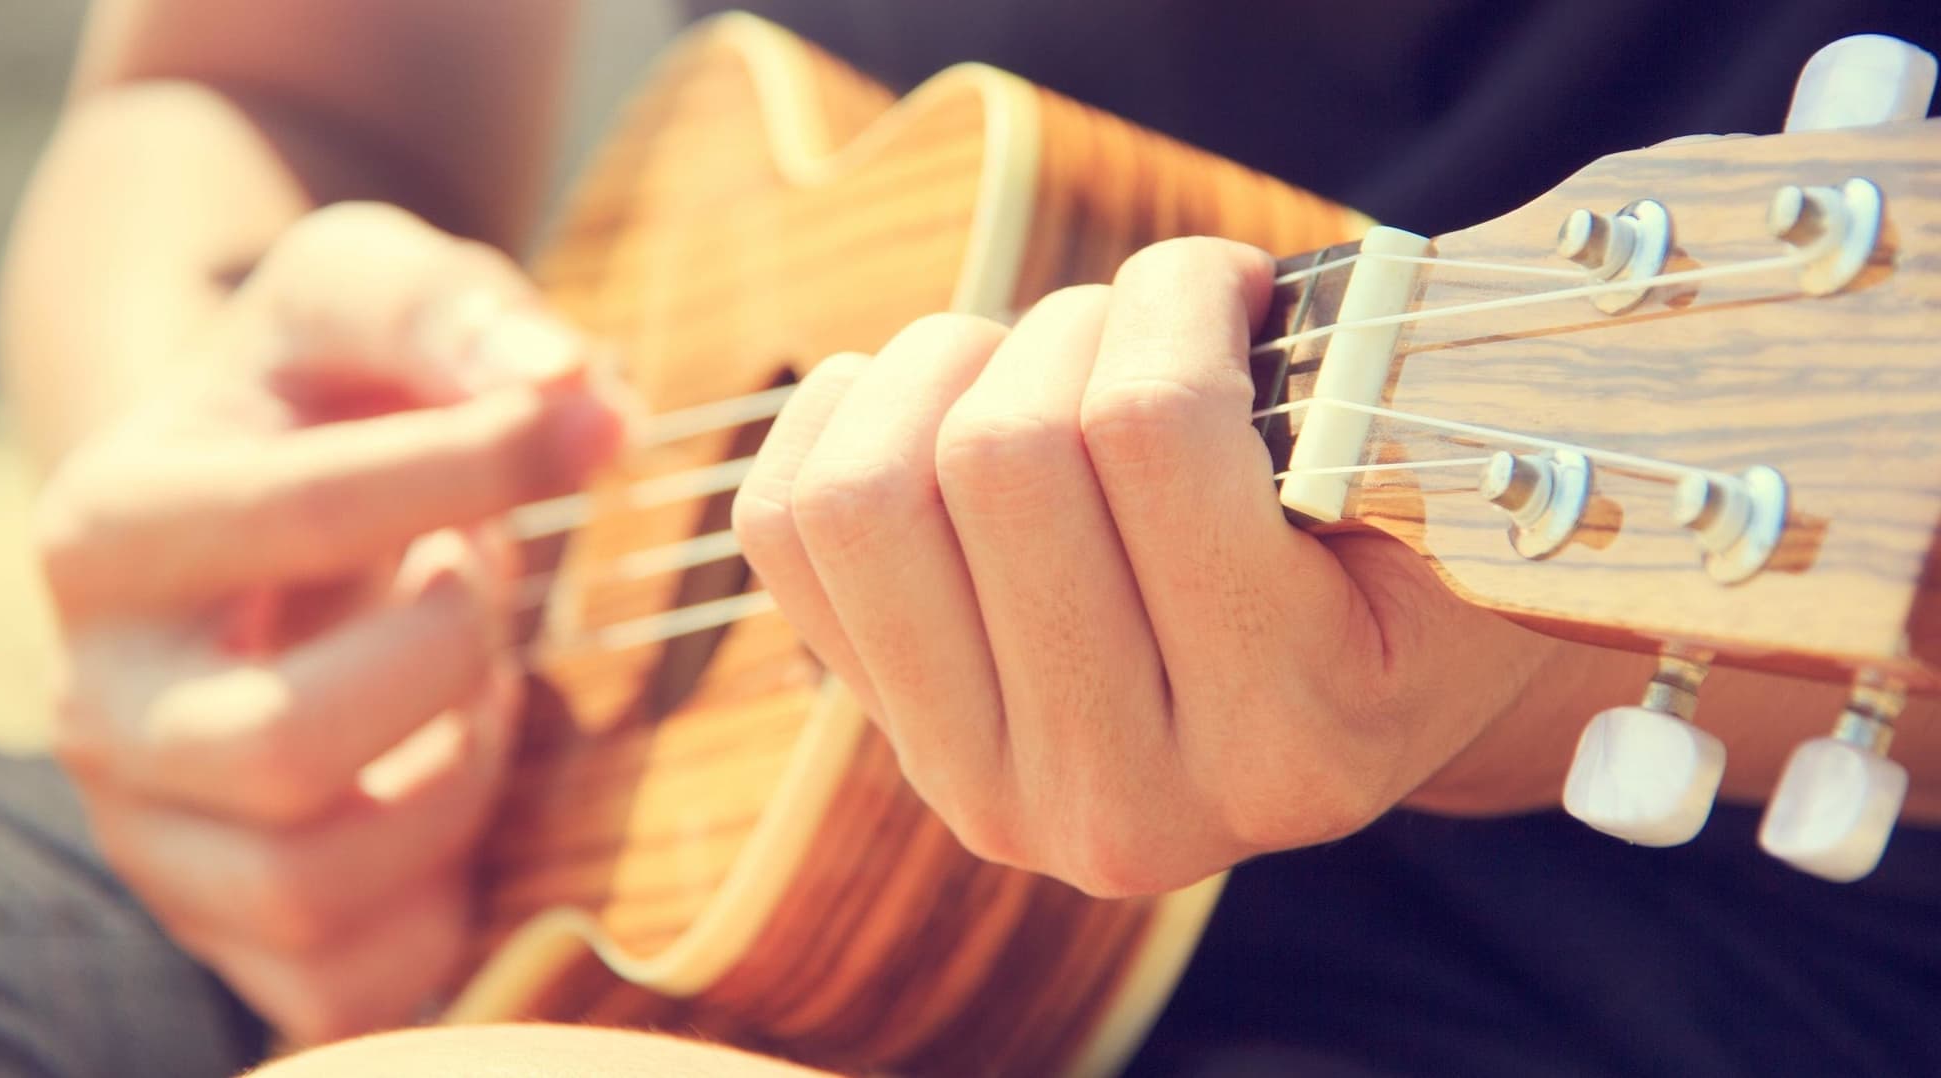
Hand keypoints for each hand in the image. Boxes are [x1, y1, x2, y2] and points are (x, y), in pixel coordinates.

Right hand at [34, 203, 628, 1041]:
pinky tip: (449, 774)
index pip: (299, 515)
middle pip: (279, 745)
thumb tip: (579, 393)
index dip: (479, 467)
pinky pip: (354, 980)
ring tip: (471, 680)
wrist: (263, 510)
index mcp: (108, 530)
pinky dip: (443, 894)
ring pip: (315, 881)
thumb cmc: (327, 397)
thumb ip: (454, 312)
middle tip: (483, 586)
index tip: (586, 428)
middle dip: (445, 661)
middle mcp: (95, 702)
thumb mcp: (366, 297)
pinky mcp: (228, 930)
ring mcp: (153, 835)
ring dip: (453, 778)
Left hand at [735, 237, 1564, 896]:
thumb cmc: (1396, 562)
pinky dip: (846, 412)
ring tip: (1036, 360)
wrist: (1340, 704)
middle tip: (1139, 324)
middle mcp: (1127, 805)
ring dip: (946, 369)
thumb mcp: (1444, 493)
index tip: (1226, 279)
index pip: (1155, 432)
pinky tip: (941, 399)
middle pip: (999, 458)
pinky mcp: (893, 736)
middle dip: (1070, 324)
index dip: (1178, 293)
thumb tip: (1193, 284)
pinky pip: (784, 525)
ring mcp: (987, 786)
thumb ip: (1358, 394)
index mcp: (1294, 742)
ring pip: (865, 497)